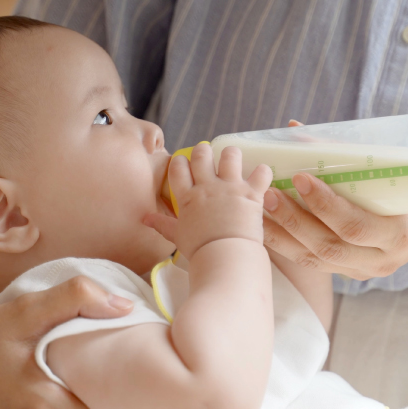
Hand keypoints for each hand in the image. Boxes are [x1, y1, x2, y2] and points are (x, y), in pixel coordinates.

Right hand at [144, 143, 272, 259]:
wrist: (224, 257)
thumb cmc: (199, 250)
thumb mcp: (177, 236)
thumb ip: (163, 224)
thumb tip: (145, 219)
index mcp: (188, 197)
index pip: (178, 168)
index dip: (180, 161)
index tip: (184, 164)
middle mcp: (208, 187)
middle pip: (201, 154)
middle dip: (204, 151)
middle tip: (208, 157)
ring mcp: (230, 187)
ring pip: (230, 154)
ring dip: (232, 155)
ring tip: (233, 162)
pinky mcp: (251, 193)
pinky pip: (261, 172)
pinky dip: (263, 172)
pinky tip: (261, 176)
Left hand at [259, 118, 407, 279]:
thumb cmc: (407, 191)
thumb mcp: (388, 171)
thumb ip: (344, 153)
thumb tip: (294, 128)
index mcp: (399, 234)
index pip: (355, 225)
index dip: (325, 205)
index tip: (299, 177)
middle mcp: (380, 260)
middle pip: (329, 245)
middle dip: (294, 219)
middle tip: (269, 193)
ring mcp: (362, 272)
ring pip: (314, 260)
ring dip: (282, 234)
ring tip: (259, 209)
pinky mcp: (346, 275)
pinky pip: (311, 263)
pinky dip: (285, 244)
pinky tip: (265, 227)